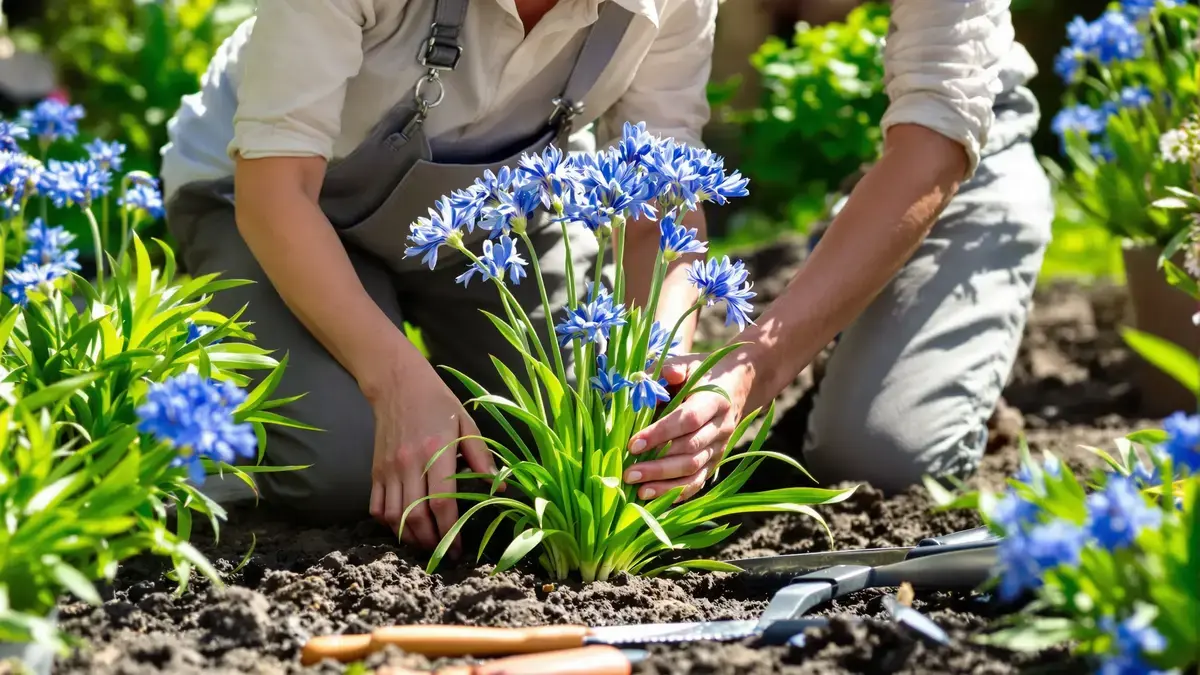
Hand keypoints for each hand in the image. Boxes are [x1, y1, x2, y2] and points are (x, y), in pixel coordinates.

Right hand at [366, 358, 496, 553]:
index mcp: (436, 453)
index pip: (441, 503)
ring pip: (395, 516)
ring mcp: (389, 469)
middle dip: (431, 541)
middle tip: (444, 552)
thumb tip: (500, 486)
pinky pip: (377, 507)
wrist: (398, 385)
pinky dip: (388, 524)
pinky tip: (403, 528)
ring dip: (410, 537)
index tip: (459, 548)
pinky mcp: (376, 470)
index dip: (450, 531)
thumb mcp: (466, 423)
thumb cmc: (438, 403)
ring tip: (426, 544)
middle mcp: (409, 464)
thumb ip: (481, 456)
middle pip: (416, 517)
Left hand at [623, 353, 754, 502]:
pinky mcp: (716, 463)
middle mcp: (721, 428)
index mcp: (714, 400)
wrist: (738, 385)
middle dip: (657, 465)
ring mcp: (720, 448)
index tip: (632, 443)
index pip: (687, 421)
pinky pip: (698, 483)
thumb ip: (669, 369)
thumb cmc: (703, 374)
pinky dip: (676, 493)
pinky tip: (654, 497)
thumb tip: (646, 380)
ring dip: (664, 483)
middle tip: (628, 472)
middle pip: (689, 452)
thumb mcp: (688, 363)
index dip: (660, 434)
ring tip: (637, 489)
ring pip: (694, 471)